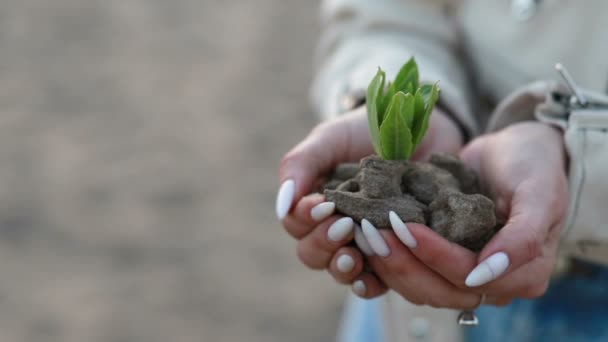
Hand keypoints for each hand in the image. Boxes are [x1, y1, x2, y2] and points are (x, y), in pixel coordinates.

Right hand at [276, 106, 463, 296]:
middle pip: (312, 253)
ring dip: (342, 267)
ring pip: (339, 271)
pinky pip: (376, 282)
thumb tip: (281, 207)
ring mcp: (363, 244)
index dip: (304, 219)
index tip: (322, 204)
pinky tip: (370, 279)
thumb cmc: (366, 132)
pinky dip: (369, 284)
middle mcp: (334, 228)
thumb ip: (300, 165)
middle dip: (323, 243)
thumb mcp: (330, 140)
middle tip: (344, 225)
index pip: (295, 224)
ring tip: (354, 255)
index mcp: (314, 203)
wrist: (418, 129)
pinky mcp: (394, 254)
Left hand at [366, 122, 567, 306]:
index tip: (404, 226)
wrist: (516, 148)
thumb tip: (483, 274)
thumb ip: (523, 236)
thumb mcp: (539, 192)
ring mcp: (462, 272)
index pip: (468, 278)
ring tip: (363, 232)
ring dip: (388, 262)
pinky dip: (387, 255)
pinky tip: (366, 232)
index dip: (435, 256)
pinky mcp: (439, 259)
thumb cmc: (534, 166)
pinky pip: (410, 269)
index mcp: (523, 275)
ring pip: (419, 286)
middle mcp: (491, 282)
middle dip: (402, 263)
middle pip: (438, 290)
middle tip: (371, 232)